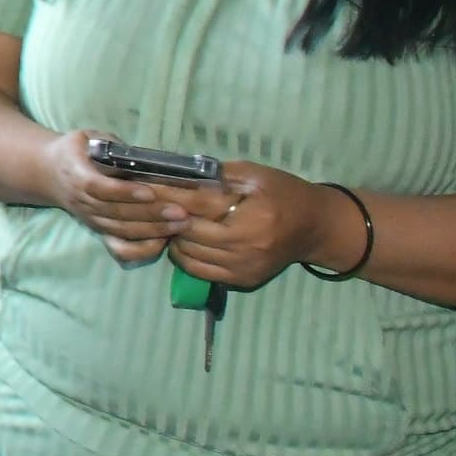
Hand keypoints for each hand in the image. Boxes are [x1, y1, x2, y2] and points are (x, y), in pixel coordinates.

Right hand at [37, 129, 187, 264]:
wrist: (49, 173)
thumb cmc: (74, 151)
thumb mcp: (86, 137)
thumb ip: (108, 143)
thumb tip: (138, 155)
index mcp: (77, 175)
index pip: (99, 188)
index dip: (124, 192)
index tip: (150, 192)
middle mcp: (82, 201)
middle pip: (116, 213)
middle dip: (151, 214)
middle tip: (181, 212)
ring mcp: (91, 219)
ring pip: (121, 230)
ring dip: (153, 229)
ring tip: (182, 224)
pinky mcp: (99, 230)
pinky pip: (119, 247)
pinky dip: (140, 249)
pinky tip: (163, 242)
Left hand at [158, 160, 357, 291]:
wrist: (316, 227)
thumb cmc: (283, 193)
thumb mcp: (253, 175)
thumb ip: (215, 176)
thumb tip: (173, 175)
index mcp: (253, 216)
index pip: (197, 204)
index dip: (165, 194)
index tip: (139, 184)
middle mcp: (247, 246)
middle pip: (188, 232)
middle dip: (165, 216)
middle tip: (151, 203)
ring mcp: (244, 268)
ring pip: (188, 254)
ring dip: (173, 237)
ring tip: (170, 220)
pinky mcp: (242, 281)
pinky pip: (199, 271)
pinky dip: (185, 255)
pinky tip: (186, 239)